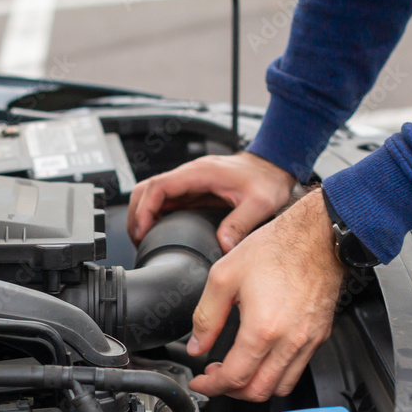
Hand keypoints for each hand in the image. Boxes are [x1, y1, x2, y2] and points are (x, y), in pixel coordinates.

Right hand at [128, 152, 296, 251]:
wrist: (275, 167)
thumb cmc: (268, 178)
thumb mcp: (260, 202)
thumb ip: (240, 223)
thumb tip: (222, 245)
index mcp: (200, 173)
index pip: (158, 186)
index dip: (144, 209)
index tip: (141, 230)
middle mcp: (191, 175)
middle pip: (147, 189)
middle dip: (136, 213)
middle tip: (138, 239)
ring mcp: (190, 183)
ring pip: (152, 194)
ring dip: (142, 214)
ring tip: (143, 238)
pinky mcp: (193, 191)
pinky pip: (165, 200)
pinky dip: (155, 215)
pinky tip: (157, 232)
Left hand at [186, 189, 345, 400]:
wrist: (318, 235)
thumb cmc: (277, 248)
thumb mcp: (224, 276)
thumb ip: (206, 316)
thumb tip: (198, 345)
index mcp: (263, 329)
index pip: (234, 378)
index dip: (211, 386)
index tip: (201, 381)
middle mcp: (290, 341)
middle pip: (258, 391)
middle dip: (231, 391)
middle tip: (215, 377)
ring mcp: (308, 341)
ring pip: (281, 386)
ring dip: (255, 386)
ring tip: (238, 370)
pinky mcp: (320, 336)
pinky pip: (297, 369)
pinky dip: (276, 374)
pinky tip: (262, 357)